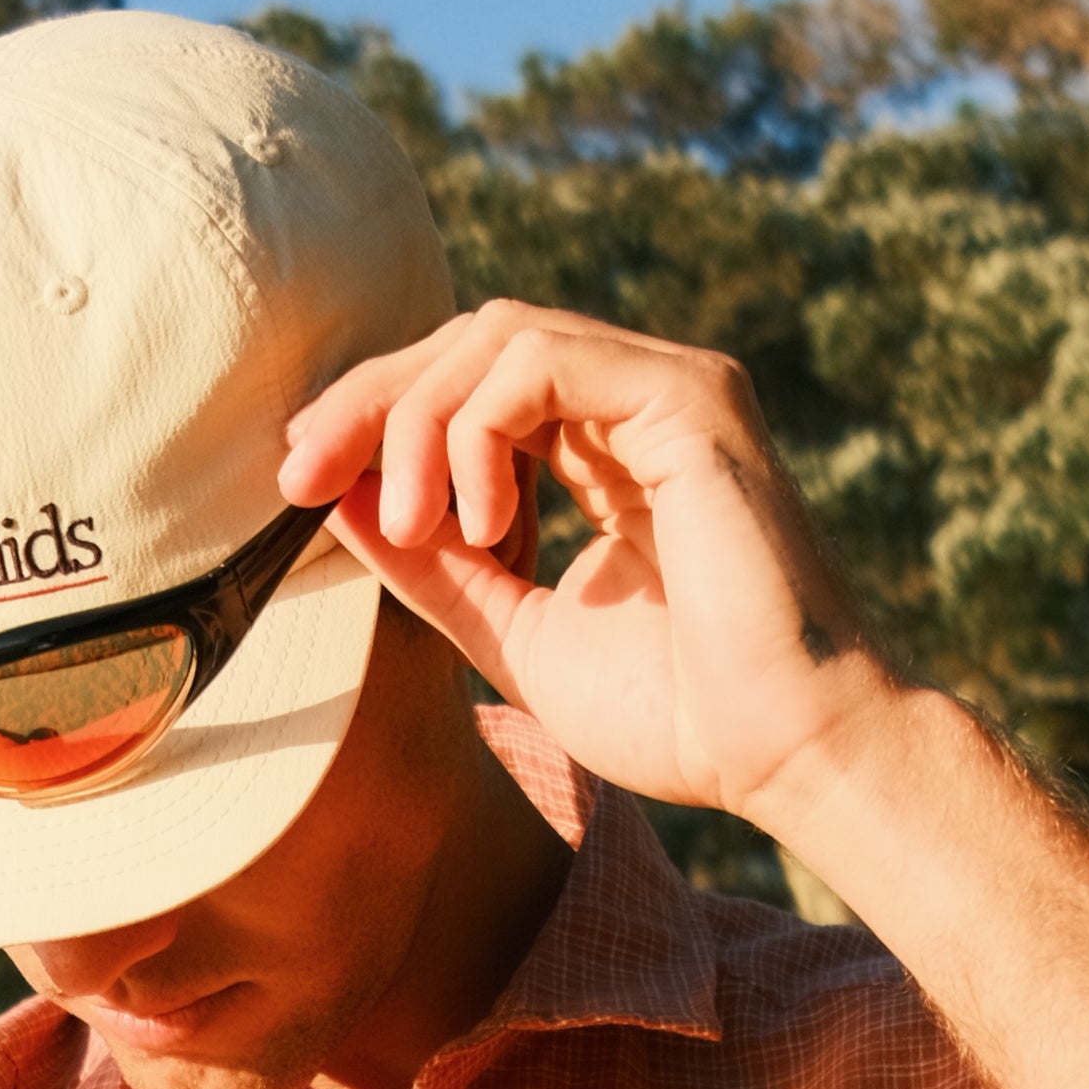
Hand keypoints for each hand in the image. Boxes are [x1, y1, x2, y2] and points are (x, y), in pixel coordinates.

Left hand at [277, 304, 892, 817]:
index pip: (470, 384)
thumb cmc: (680, 715)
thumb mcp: (518, 633)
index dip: (376, 416)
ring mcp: (672, 388)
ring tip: (406, 529)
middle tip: (301, 477)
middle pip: (471, 338)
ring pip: (498, 334)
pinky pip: (543, 360)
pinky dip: (480, 431)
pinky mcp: (691, 399)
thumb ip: (436, 566)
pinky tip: (479, 526)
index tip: (300, 481)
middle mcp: (642, 400)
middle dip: (370, 402)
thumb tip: (337, 501)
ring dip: (418, 422)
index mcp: (609, 448)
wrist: (787, 755)